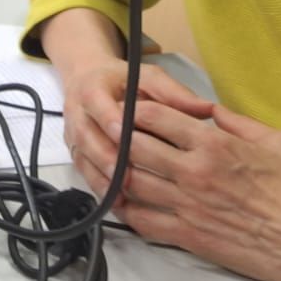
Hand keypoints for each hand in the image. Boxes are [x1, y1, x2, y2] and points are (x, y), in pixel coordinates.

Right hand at [61, 56, 212, 192]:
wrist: (89, 78)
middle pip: (86, 136)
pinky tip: (117, 202)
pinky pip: (83, 172)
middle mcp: (78, 111)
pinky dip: (99, 187)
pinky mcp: (76, 151)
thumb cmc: (124, 81)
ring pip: (83, 157)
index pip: (98, 104)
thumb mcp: (149, 78)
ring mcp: (73, 134)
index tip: (125, 133)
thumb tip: (207, 109)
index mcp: (94, 87)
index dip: (110, 119)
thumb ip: (174, 93)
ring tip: (122, 195)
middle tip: (125, 174)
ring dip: (101, 177)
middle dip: (104, 156)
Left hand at [87, 101, 280, 280]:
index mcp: (213, 145)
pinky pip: (143, 221)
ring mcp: (187, 207)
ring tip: (104, 159)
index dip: (134, 107)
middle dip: (115, 133)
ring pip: (132, 182)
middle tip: (105, 127)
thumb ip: (236, 121)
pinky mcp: (188, 236)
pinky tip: (119, 198)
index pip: (155, 117)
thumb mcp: (275, 140)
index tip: (126, 102)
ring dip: (113, 169)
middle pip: (133, 146)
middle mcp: (192, 173)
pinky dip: (125, 208)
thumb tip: (209, 109)